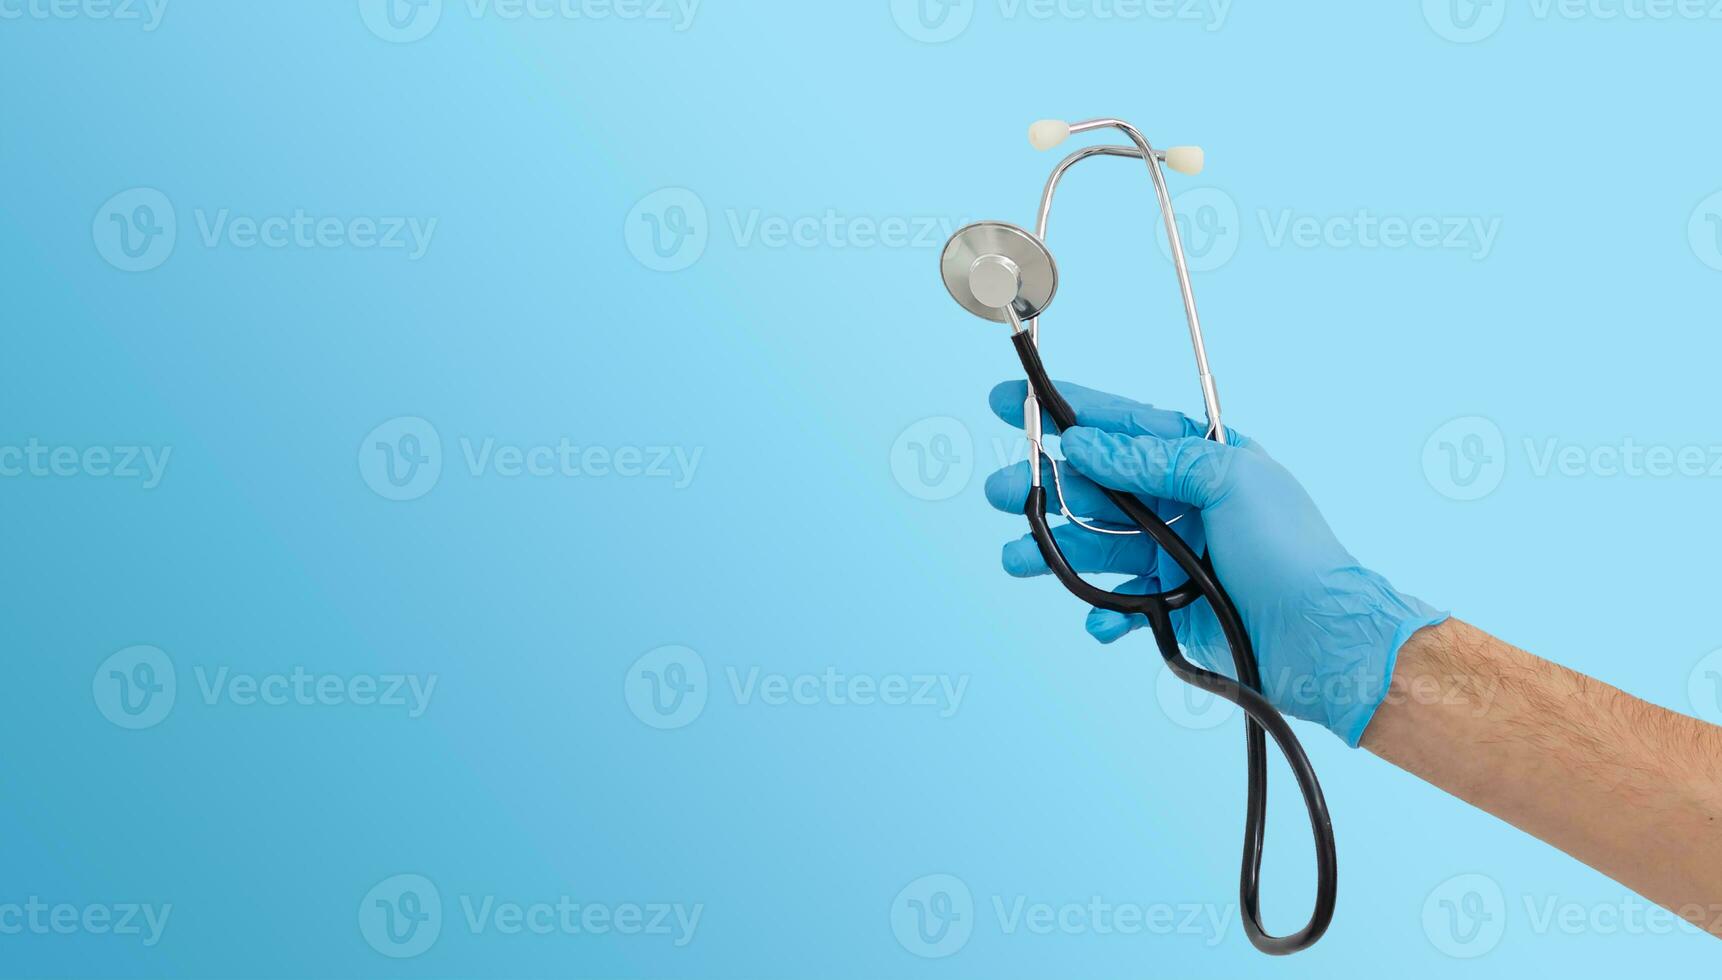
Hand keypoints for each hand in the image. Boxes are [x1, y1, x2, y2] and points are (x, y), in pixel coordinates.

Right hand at [983, 380, 1445, 744]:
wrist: (1324, 642)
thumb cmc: (1292, 552)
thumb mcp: (1228, 480)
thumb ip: (1153, 459)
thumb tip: (1086, 445)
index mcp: (1202, 460)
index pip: (1122, 426)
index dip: (1066, 412)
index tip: (1010, 402)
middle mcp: (1184, 504)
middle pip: (1097, 488)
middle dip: (1043, 488)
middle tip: (998, 490)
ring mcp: (1176, 556)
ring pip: (1097, 545)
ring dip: (1054, 550)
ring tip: (1015, 558)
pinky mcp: (1173, 608)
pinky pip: (1120, 603)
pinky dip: (1102, 611)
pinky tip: (1096, 618)